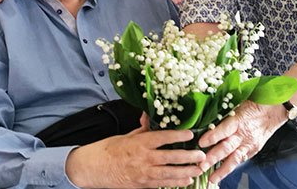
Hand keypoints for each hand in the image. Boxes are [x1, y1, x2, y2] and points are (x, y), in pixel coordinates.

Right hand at [66, 123, 206, 188]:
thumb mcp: (126, 135)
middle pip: (170, 158)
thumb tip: (149, 115)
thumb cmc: (109, 149)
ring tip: (198, 169)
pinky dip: (176, 183)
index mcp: (139, 143)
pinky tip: (186, 181)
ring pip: (169, 174)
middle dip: (188, 157)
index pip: (162, 138)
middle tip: (202, 156)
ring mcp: (143, 174)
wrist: (94, 168)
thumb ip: (142, 129)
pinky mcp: (142, 185)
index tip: (190, 134)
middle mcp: (143, 159)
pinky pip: (162, 184)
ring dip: (186, 172)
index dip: (178, 136)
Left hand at [197, 101, 284, 182]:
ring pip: (234, 159)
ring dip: (222, 170)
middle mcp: (244, 134)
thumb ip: (224, 113)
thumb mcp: (238, 103)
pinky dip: (230, 167)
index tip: (201, 142)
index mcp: (239, 120)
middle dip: (213, 157)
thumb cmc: (254, 104)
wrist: (274, 111)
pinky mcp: (253, 150)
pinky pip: (240, 160)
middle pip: (227, 147)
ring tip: (212, 178)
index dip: (213, 136)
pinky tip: (221, 174)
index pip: (224, 129)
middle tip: (202, 165)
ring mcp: (249, 144)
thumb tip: (205, 118)